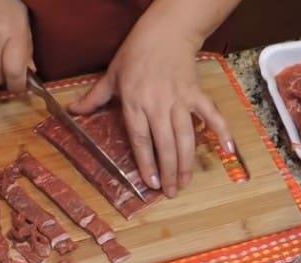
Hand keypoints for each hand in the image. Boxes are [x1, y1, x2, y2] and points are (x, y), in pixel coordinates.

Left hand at [68, 18, 233, 197]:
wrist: (165, 32)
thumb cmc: (135, 53)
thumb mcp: (111, 75)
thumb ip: (94, 98)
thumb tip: (72, 111)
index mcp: (135, 103)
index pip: (141, 139)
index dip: (146, 163)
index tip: (150, 183)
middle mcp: (158, 104)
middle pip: (165, 143)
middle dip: (169, 170)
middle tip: (171, 192)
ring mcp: (179, 100)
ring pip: (185, 136)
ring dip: (187, 161)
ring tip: (186, 182)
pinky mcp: (196, 94)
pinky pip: (211, 115)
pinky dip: (222, 131)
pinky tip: (228, 151)